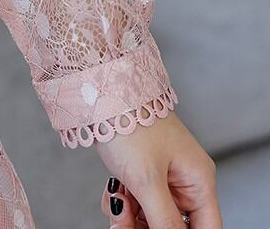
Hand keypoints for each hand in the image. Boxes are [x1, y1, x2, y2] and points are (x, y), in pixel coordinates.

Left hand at [96, 113, 221, 227]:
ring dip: (129, 216)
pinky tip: (113, 190)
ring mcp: (162, 178)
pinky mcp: (141, 174)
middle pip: (173, 225)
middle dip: (145, 226)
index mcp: (198, 181)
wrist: (104, 96)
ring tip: (117, 200)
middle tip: (123, 223)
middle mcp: (184, 182)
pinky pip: (135, 202)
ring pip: (150, 216)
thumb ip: (164, 217)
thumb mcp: (147, 179)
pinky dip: (121, 202)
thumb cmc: (131, 127)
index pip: (206, 228)